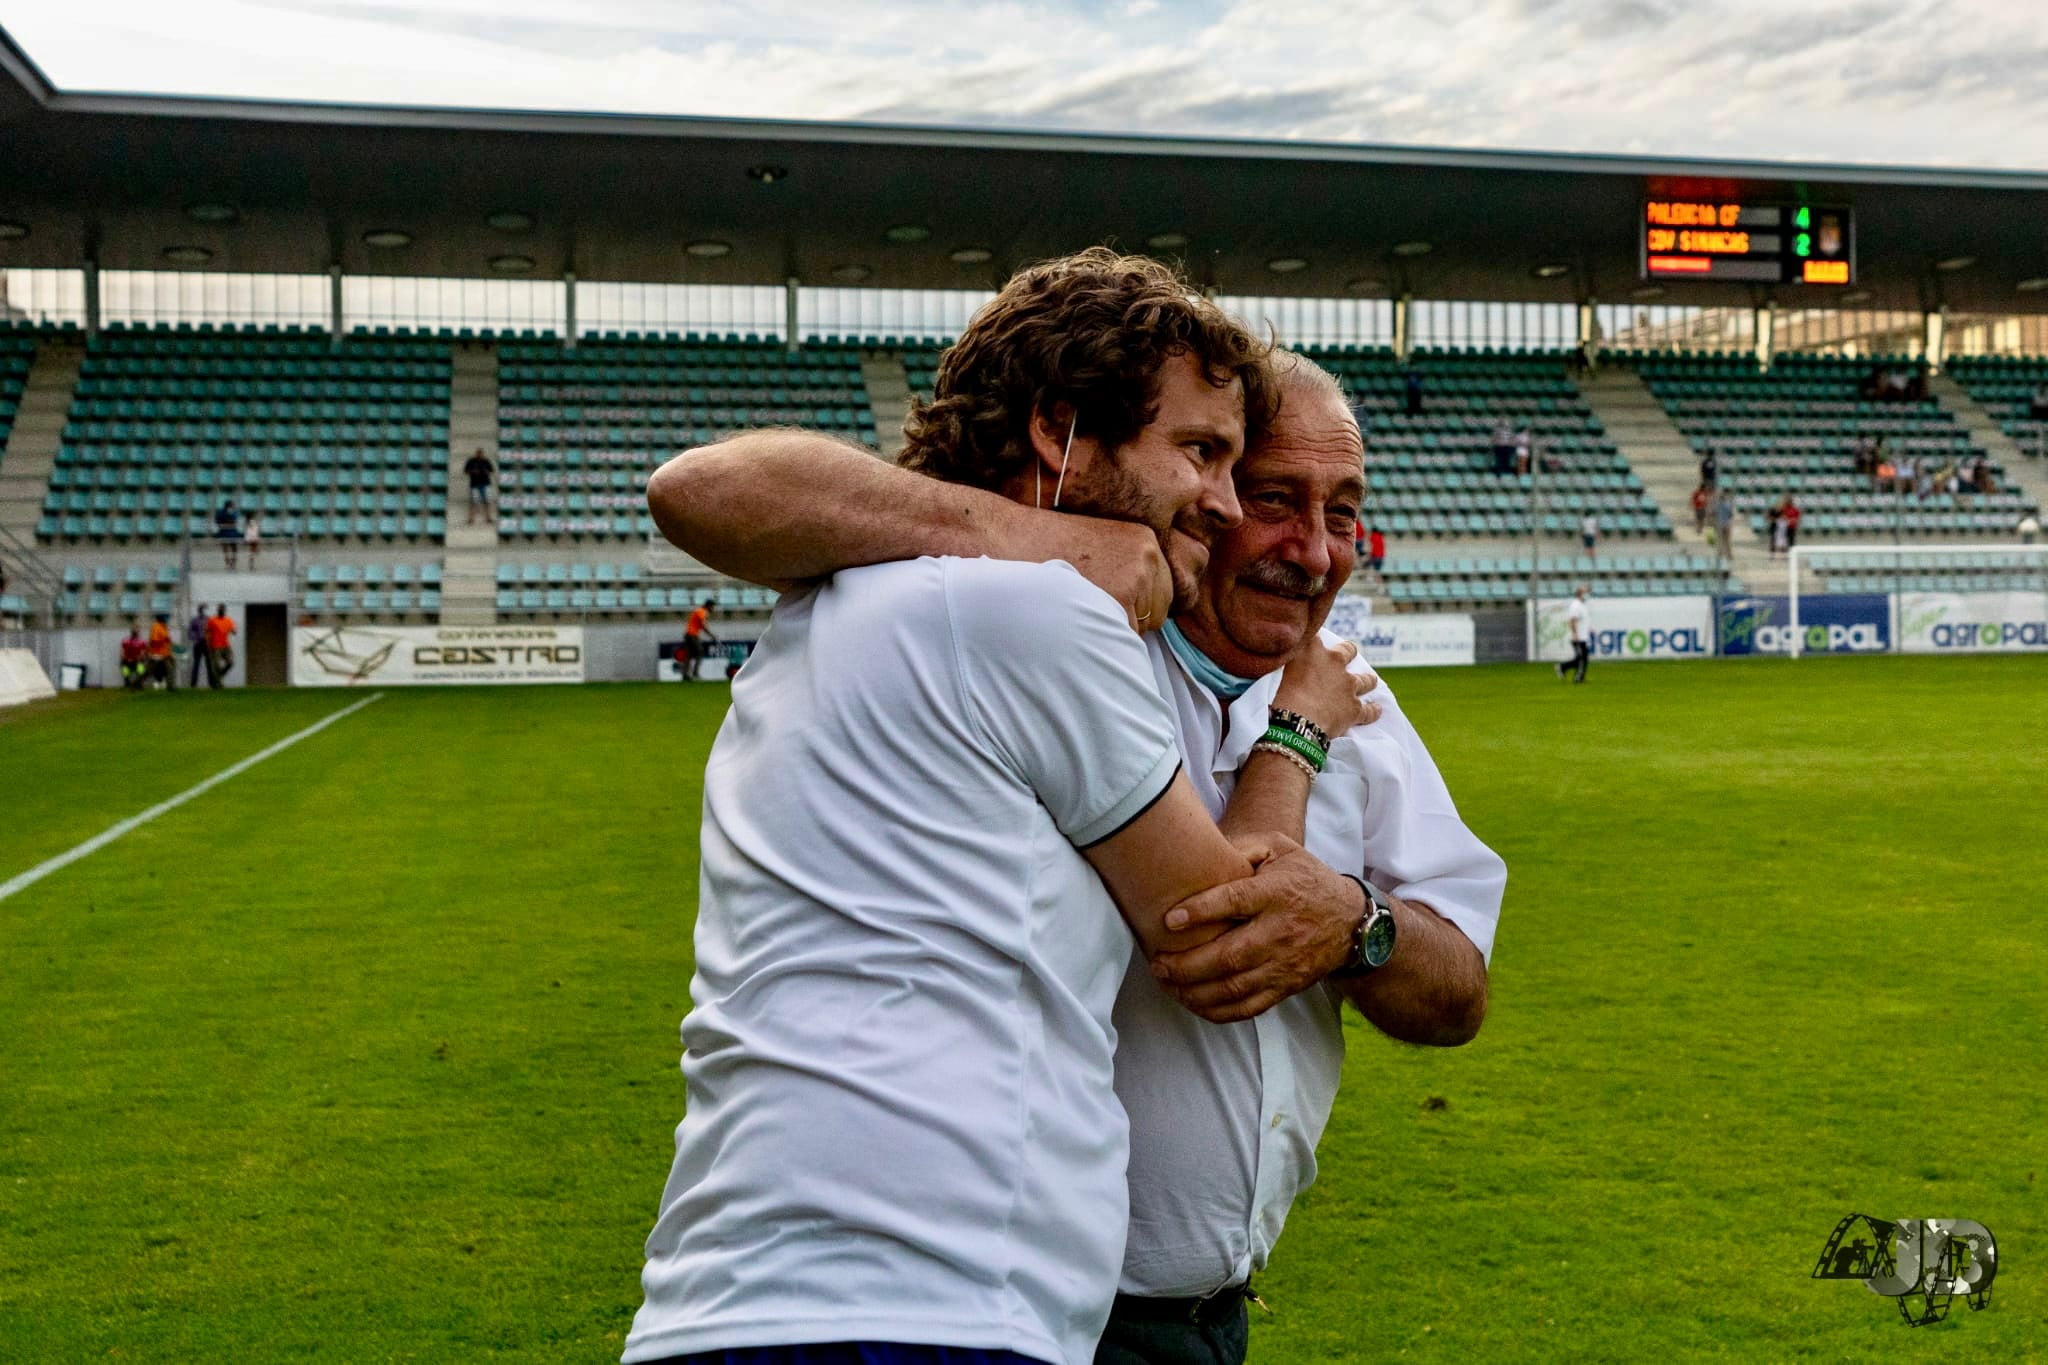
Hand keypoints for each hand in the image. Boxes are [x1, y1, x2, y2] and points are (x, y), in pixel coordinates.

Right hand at [1003, 510, 1170, 631]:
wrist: (1012, 539)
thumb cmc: (1047, 550)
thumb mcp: (1099, 548)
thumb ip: (1127, 570)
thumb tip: (1145, 613)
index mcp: (1144, 540)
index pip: (1162, 591)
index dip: (1137, 606)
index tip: (1108, 603)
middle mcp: (1147, 556)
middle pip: (1159, 611)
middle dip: (1133, 619)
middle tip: (1092, 608)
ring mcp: (1137, 576)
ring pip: (1144, 627)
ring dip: (1117, 628)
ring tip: (1083, 609)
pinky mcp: (1121, 597)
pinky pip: (1125, 637)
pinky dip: (1104, 638)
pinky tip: (1079, 619)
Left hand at [1149, 833, 1361, 1023]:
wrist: (1351, 923)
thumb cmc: (1304, 879)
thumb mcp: (1280, 848)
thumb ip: (1244, 846)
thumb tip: (1205, 851)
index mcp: (1277, 893)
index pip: (1237, 902)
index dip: (1201, 911)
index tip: (1169, 920)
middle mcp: (1280, 931)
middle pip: (1231, 955)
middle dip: (1188, 964)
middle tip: (1157, 962)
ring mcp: (1284, 964)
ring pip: (1235, 987)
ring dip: (1195, 991)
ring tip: (1167, 983)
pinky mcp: (1285, 987)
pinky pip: (1249, 1007)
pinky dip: (1218, 1011)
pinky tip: (1193, 1003)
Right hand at [1272, 636, 1379, 740]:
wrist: (1295, 724)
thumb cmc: (1277, 696)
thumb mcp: (1275, 669)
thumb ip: (1282, 658)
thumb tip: (1279, 653)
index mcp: (1313, 649)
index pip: (1316, 634)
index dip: (1316, 638)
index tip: (1314, 640)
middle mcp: (1335, 662)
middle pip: (1348, 650)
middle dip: (1348, 652)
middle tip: (1346, 655)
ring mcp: (1348, 685)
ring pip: (1366, 680)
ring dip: (1367, 680)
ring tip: (1369, 681)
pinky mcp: (1355, 708)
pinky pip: (1370, 710)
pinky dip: (1373, 710)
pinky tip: (1376, 710)